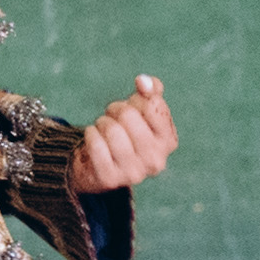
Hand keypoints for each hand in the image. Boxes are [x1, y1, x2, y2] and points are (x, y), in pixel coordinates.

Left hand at [73, 75, 176, 191]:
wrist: (100, 165)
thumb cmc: (125, 132)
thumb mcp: (142, 111)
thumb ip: (150, 91)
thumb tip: (144, 81)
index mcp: (168, 142)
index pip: (152, 105)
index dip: (137, 99)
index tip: (133, 106)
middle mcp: (156, 160)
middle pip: (128, 115)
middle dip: (115, 109)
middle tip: (113, 117)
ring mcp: (133, 172)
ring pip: (111, 129)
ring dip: (102, 122)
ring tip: (104, 128)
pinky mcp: (109, 178)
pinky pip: (95, 144)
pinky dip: (91, 134)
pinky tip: (94, 138)